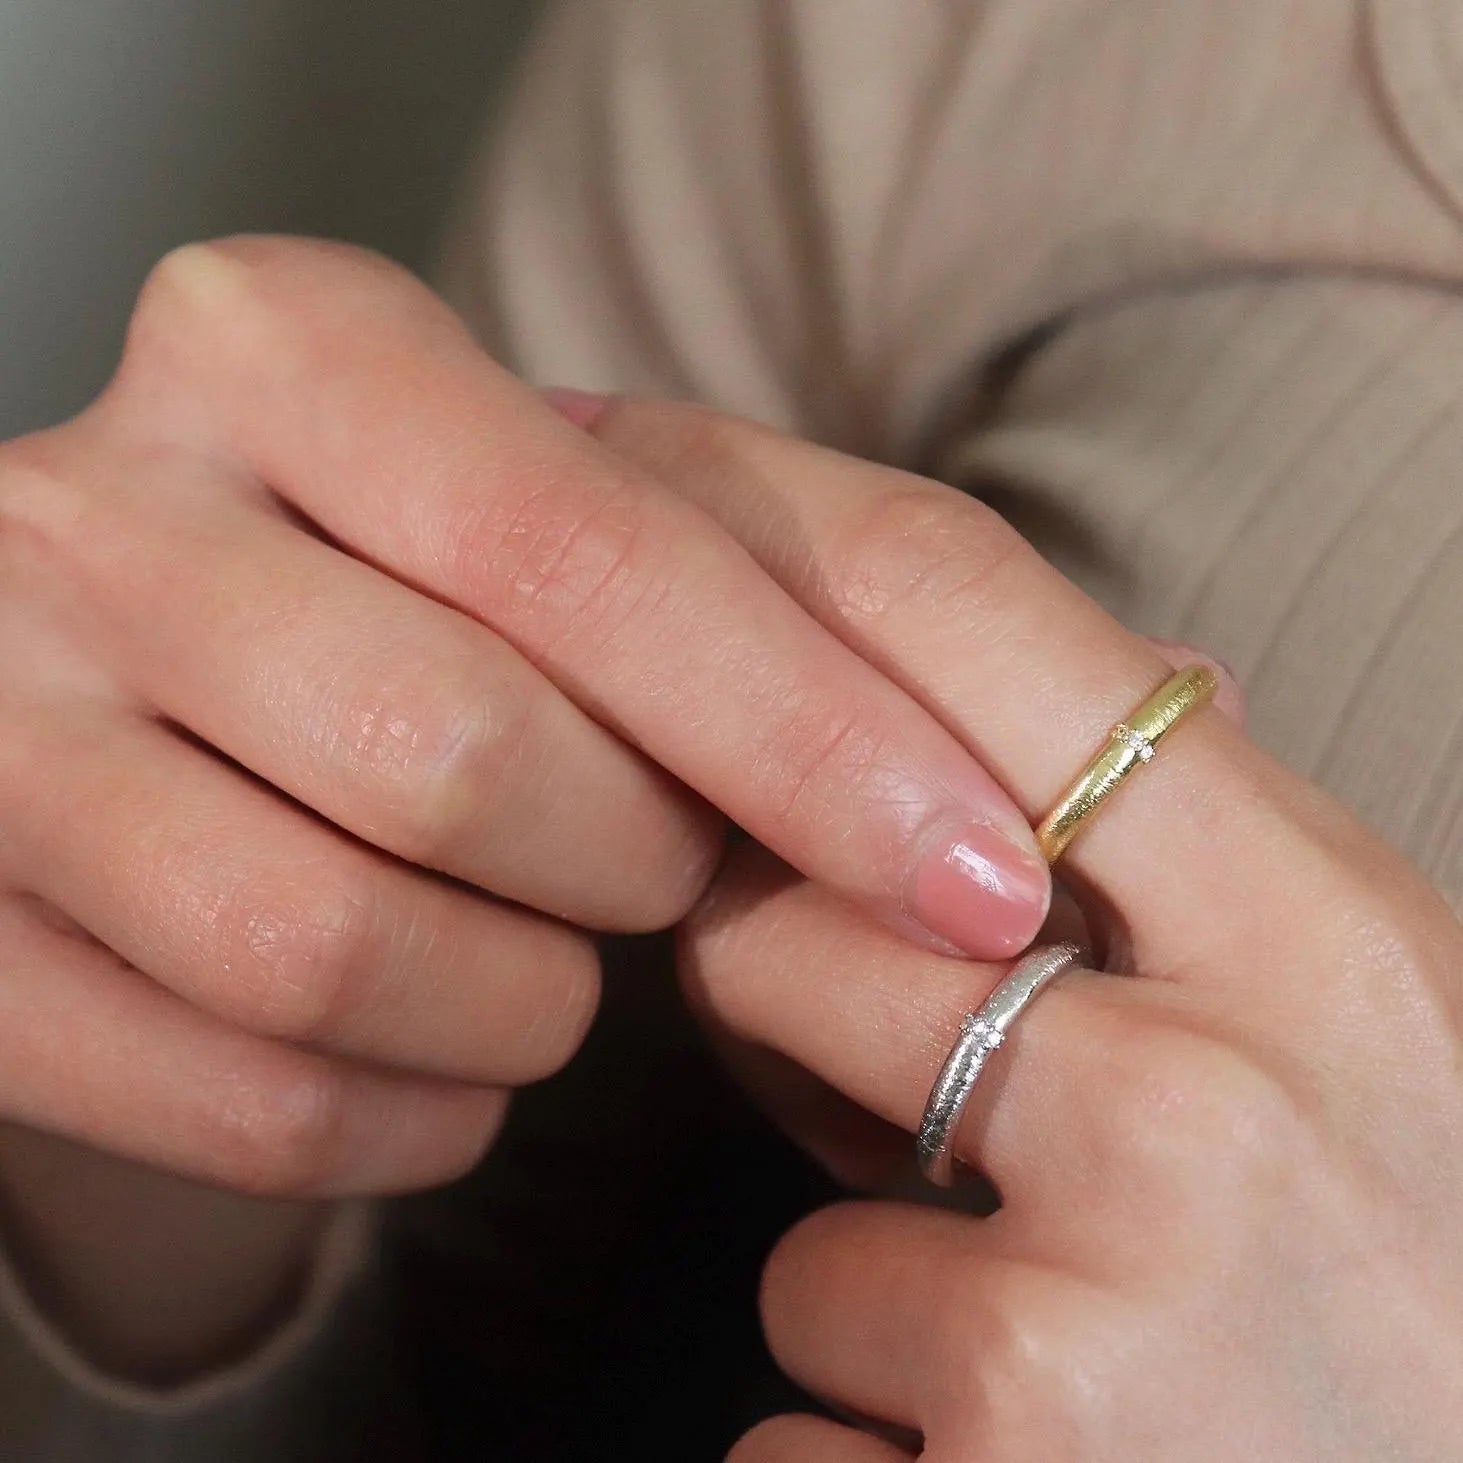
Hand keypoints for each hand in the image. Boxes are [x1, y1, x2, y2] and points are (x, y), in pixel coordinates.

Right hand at [0, 237, 1049, 1200]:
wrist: (99, 679)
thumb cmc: (381, 582)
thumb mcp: (512, 515)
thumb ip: (693, 588)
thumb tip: (941, 799)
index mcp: (280, 350)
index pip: (596, 554)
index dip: (817, 739)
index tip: (981, 879)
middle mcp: (90, 511)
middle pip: (467, 756)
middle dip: (641, 864)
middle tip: (677, 874)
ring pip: (336, 944)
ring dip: (521, 1002)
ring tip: (555, 969)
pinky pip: (242, 1098)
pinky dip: (403, 1119)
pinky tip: (450, 1071)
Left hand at [567, 397, 1462, 1459]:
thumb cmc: (1439, 1279)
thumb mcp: (1381, 1023)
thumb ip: (1189, 869)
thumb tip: (1016, 700)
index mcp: (1322, 928)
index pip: (965, 617)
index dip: (742, 524)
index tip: (599, 472)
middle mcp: (1219, 1099)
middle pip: (780, 924)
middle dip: (771, 989)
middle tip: (874, 1058)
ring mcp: (1111, 1323)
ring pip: (804, 1220)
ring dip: (880, 1272)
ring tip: (1057, 1331)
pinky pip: (806, 1435)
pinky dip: (880, 1455)